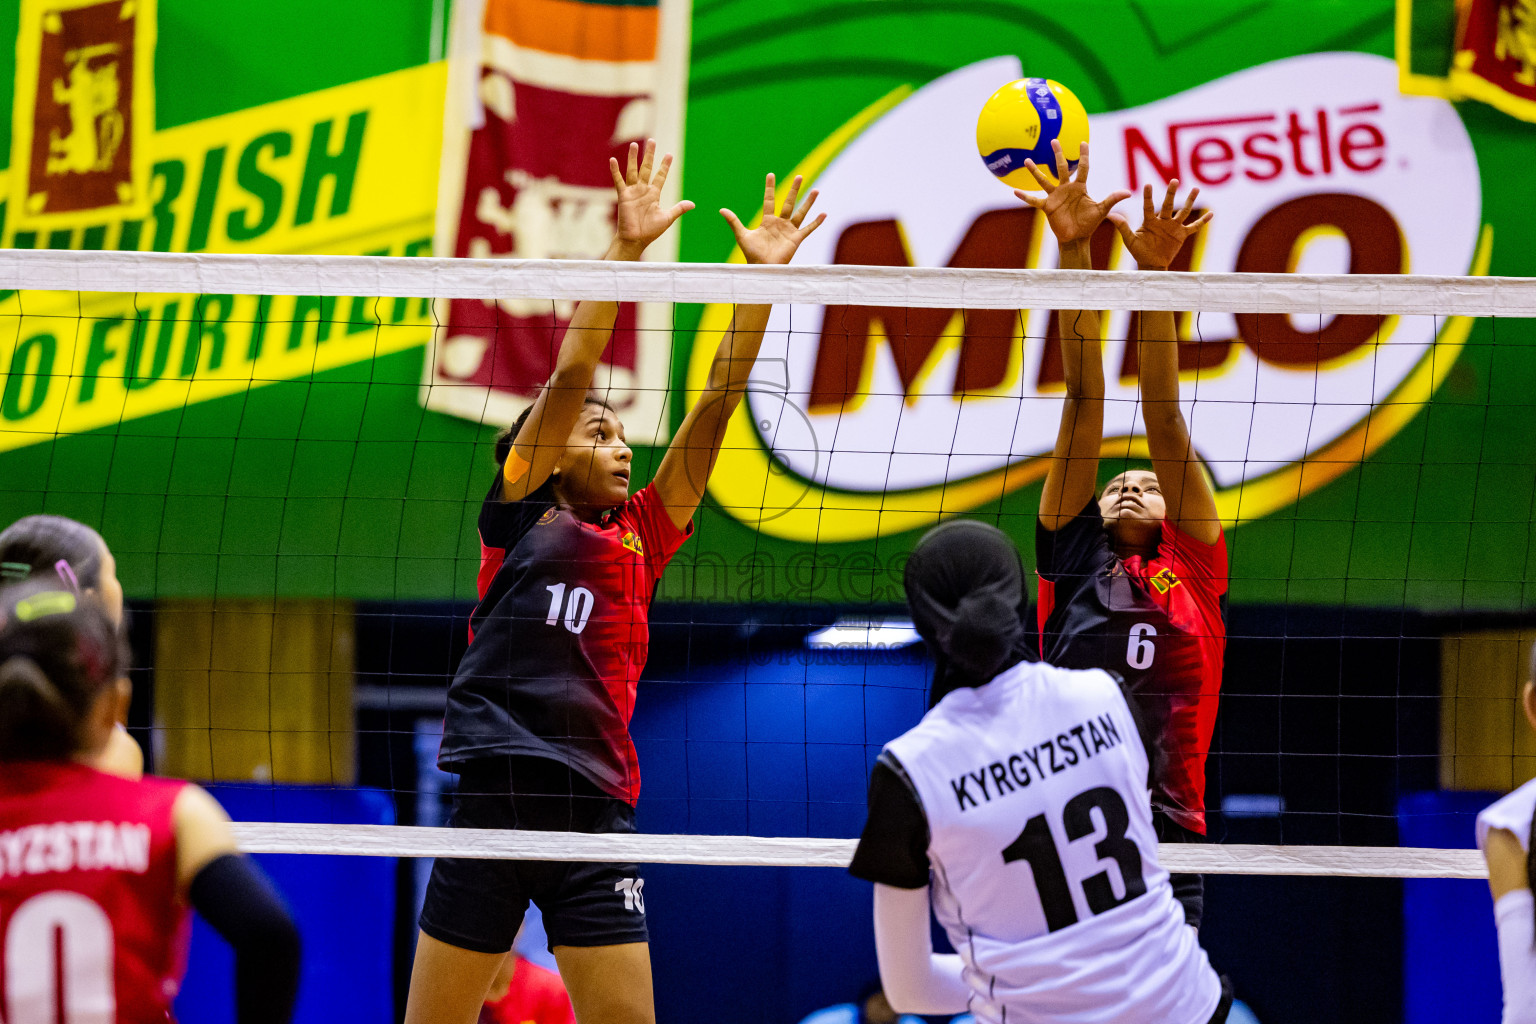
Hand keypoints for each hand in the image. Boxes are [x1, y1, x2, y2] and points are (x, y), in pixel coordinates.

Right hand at [610, 139, 693, 255]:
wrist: (636, 239)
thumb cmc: (650, 231)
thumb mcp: (667, 218)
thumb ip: (679, 209)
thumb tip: (693, 204)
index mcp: (654, 194)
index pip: (660, 176)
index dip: (664, 166)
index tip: (669, 155)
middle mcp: (643, 190)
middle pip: (647, 168)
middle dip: (650, 155)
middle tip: (652, 141)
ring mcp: (633, 192)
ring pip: (633, 171)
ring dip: (633, 158)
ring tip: (634, 144)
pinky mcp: (623, 196)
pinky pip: (619, 181)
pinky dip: (615, 171)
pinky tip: (613, 160)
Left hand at [720, 173, 825, 264]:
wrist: (762, 268)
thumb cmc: (752, 254)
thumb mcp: (742, 235)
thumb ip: (734, 221)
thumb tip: (721, 209)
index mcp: (767, 221)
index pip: (769, 200)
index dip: (770, 187)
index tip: (770, 174)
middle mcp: (780, 223)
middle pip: (789, 202)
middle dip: (794, 189)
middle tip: (799, 176)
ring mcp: (789, 230)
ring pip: (801, 212)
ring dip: (809, 202)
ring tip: (816, 190)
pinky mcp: (796, 239)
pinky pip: (808, 229)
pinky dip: (816, 222)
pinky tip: (824, 214)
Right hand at [1014, 140, 1129, 246]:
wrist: (1077, 238)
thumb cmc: (1089, 224)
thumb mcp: (1102, 210)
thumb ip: (1112, 200)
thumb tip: (1128, 192)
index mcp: (1080, 187)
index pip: (1083, 167)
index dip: (1084, 155)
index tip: (1083, 142)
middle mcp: (1066, 189)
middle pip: (1062, 168)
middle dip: (1058, 154)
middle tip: (1054, 140)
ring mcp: (1055, 197)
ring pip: (1044, 180)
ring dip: (1035, 171)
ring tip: (1027, 160)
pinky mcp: (1047, 207)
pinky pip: (1034, 201)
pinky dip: (1025, 197)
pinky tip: (1015, 191)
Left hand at [1108, 180, 1212, 269]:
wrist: (1151, 264)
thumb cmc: (1139, 252)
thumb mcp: (1130, 240)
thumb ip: (1123, 227)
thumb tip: (1111, 215)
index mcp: (1149, 221)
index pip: (1148, 206)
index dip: (1148, 196)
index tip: (1148, 184)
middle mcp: (1163, 221)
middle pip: (1168, 205)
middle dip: (1171, 193)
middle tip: (1174, 181)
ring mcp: (1173, 227)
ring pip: (1183, 212)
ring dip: (1189, 201)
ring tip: (1195, 189)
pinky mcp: (1181, 235)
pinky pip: (1194, 227)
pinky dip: (1202, 222)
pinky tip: (1211, 214)